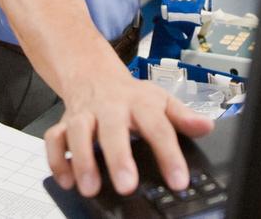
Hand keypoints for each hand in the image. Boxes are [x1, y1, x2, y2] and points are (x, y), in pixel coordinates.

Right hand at [45, 63, 212, 197]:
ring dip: (81, 160)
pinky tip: (67, 180)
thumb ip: (183, 116)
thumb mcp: (161, 101)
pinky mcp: (64, 123)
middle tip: (127, 185)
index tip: (178, 181)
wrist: (93, 73)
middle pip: (112, 128)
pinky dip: (57, 160)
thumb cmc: (130, 95)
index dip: (169, 154)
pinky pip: (54, 139)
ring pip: (78, 132)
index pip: (158, 127)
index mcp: (139, 102)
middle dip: (118, 157)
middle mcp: (110, 107)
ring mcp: (85, 114)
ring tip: (89, 188)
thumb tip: (206, 127)